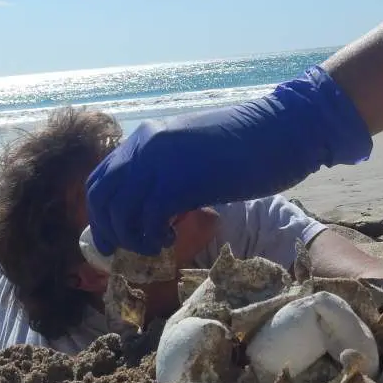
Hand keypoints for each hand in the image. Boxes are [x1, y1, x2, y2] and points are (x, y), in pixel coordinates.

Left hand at [86, 66, 372, 255]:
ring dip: (132, 238)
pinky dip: (152, 237)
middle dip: (106, 230)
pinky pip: (148, 217)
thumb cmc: (246, 146)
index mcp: (147, 138)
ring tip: (155, 246)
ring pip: (121, 210)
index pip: (101, 178)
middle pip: (102, 196)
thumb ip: (166, 174)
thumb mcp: (193, 156)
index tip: (111, 237)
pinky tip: (169, 241)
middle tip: (122, 252)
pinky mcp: (182, 180)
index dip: (99, 213)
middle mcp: (146, 145)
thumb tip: (148, 208)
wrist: (282, 130)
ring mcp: (161, 161)